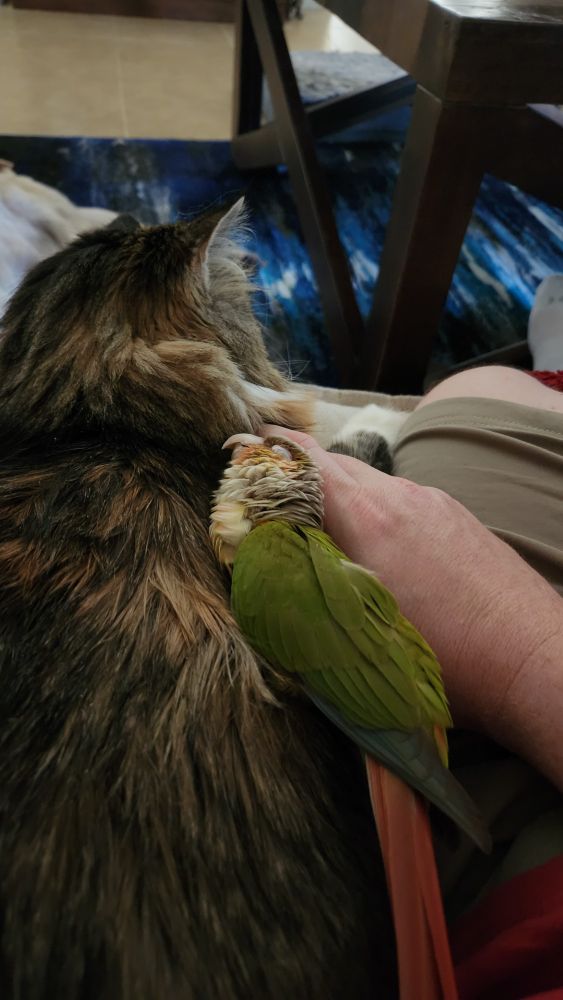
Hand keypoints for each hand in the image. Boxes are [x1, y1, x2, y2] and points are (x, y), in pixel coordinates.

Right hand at [265, 427, 562, 786]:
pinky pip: (402, 499)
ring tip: (322, 531)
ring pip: (371, 483)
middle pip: (335, 465)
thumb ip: (302, 599)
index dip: (264, 453)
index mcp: (368, 520)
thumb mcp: (355, 643)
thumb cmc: (445, 664)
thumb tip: (264, 571)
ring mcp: (435, 503)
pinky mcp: (459, 518)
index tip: (237, 451)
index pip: (304, 461)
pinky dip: (375, 510)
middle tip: (271, 500)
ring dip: (339, 496)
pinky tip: (377, 551)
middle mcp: (401, 497)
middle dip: (296, 475)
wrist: (535, 662)